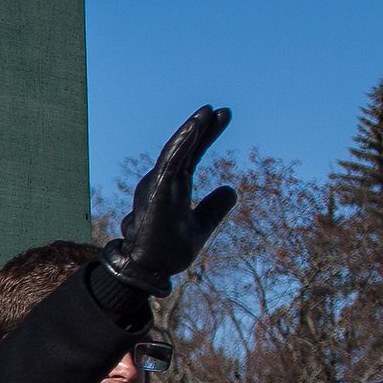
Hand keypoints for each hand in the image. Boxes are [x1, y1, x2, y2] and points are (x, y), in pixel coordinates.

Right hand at [103, 106, 236, 296]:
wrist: (150, 272)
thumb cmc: (168, 251)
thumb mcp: (201, 227)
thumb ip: (214, 208)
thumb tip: (232, 189)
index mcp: (173, 189)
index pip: (190, 155)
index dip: (206, 135)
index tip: (224, 115)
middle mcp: (162, 184)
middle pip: (183, 149)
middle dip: (202, 128)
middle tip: (221, 110)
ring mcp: (158, 189)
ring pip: (174, 153)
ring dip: (190, 132)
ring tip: (206, 113)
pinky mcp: (157, 196)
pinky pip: (170, 165)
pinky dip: (181, 146)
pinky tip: (193, 130)